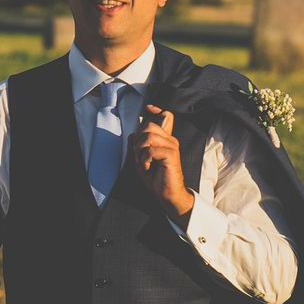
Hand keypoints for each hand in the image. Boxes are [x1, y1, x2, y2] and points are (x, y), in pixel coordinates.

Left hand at [133, 106, 194, 222]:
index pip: (166, 116)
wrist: (167, 194)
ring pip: (148, 137)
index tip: (149, 108)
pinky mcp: (171, 155)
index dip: (156, 110)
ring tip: (145, 163)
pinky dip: (144, 160)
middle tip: (141, 156)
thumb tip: (132, 134)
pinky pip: (150, 150)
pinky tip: (148, 167)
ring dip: (140, 152)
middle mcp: (170, 140)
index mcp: (165, 139)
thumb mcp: (142, 160)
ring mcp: (172, 146)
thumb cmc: (156, 179)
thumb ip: (137, 147)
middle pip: (148, 126)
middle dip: (138, 141)